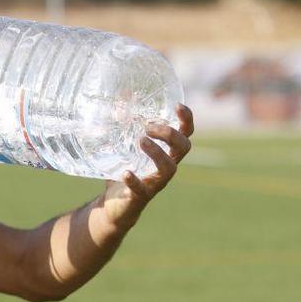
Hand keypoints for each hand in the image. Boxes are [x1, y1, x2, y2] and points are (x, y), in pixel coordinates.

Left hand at [101, 104, 194, 228]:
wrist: (114, 205)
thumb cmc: (123, 170)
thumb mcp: (122, 145)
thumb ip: (123, 123)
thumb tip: (121, 96)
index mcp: (166, 152)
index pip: (186, 134)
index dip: (187, 120)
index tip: (178, 105)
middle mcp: (166, 167)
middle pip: (183, 148)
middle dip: (170, 134)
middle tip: (149, 126)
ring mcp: (155, 183)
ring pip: (170, 168)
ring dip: (158, 152)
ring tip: (141, 141)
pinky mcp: (140, 196)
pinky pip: (142, 189)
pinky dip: (135, 180)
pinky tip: (126, 172)